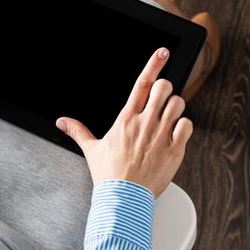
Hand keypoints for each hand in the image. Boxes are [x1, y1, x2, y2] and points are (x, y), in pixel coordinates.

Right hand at [56, 48, 192, 196]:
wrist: (123, 197)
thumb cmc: (108, 174)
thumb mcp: (91, 149)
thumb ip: (78, 131)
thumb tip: (62, 122)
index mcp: (126, 119)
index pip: (142, 84)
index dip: (154, 64)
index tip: (163, 52)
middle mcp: (145, 123)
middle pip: (165, 88)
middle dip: (166, 87)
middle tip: (162, 95)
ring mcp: (161, 135)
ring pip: (179, 104)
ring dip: (175, 106)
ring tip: (168, 116)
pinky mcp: (175, 149)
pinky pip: (187, 125)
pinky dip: (184, 125)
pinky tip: (176, 132)